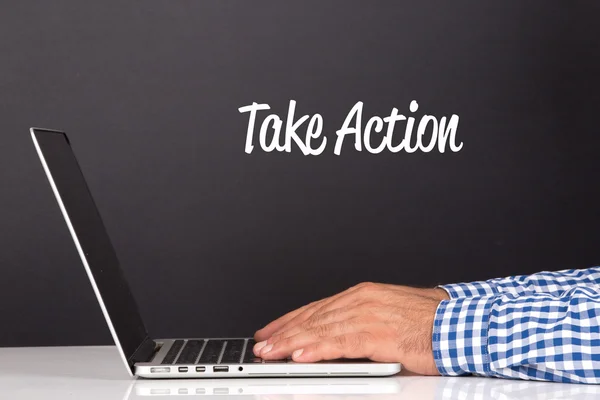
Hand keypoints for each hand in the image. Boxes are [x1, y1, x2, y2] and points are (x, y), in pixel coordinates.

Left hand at [253, 282, 448, 374]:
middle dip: (284, 332)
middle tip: (262, 345)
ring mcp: (368, 314)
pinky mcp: (378, 333)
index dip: (290, 321)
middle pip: (313, 317)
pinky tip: (300, 356)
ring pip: (320, 329)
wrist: (460, 324)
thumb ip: (360, 324)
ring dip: (291, 342)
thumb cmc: (429, 323)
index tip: (272, 331)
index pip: (317, 307)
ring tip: (270, 353)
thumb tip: (337, 337)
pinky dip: (316, 350)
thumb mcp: (387, 315)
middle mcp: (361, 300)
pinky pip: (340, 342)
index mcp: (363, 295)